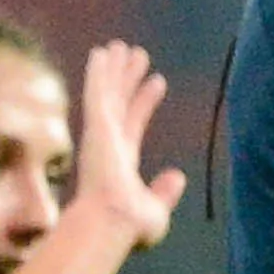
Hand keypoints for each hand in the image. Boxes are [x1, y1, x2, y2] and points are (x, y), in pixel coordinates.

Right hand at [66, 39, 185, 247]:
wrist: (112, 223)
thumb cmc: (130, 227)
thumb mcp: (156, 210)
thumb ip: (165, 192)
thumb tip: (178, 176)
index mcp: (120, 163)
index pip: (134, 123)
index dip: (145, 101)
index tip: (158, 82)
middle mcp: (108, 145)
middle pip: (119, 102)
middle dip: (127, 78)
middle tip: (137, 54)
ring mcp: (100, 134)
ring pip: (108, 93)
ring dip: (115, 69)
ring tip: (122, 46)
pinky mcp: (95, 127)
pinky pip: (97, 93)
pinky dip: (99, 73)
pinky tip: (102, 53)